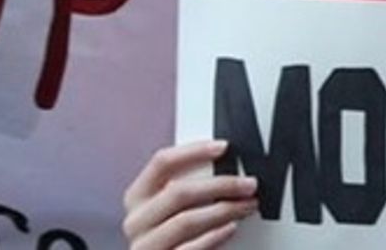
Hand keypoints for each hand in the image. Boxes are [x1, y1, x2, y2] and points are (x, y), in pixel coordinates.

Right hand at [123, 139, 257, 249]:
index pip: (162, 163)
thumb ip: (186, 187)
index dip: (194, 151)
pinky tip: (230, 228)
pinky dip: (214, 237)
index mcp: (137, 197)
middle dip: (220, 186)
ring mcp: (145, 245)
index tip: (223, 147)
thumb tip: (226, 166)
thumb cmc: (167, 234)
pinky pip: (190, 249)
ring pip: (186, 221)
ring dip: (224, 211)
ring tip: (246, 206)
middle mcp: (137, 220)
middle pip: (179, 193)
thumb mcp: (166, 206)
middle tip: (248, 184)